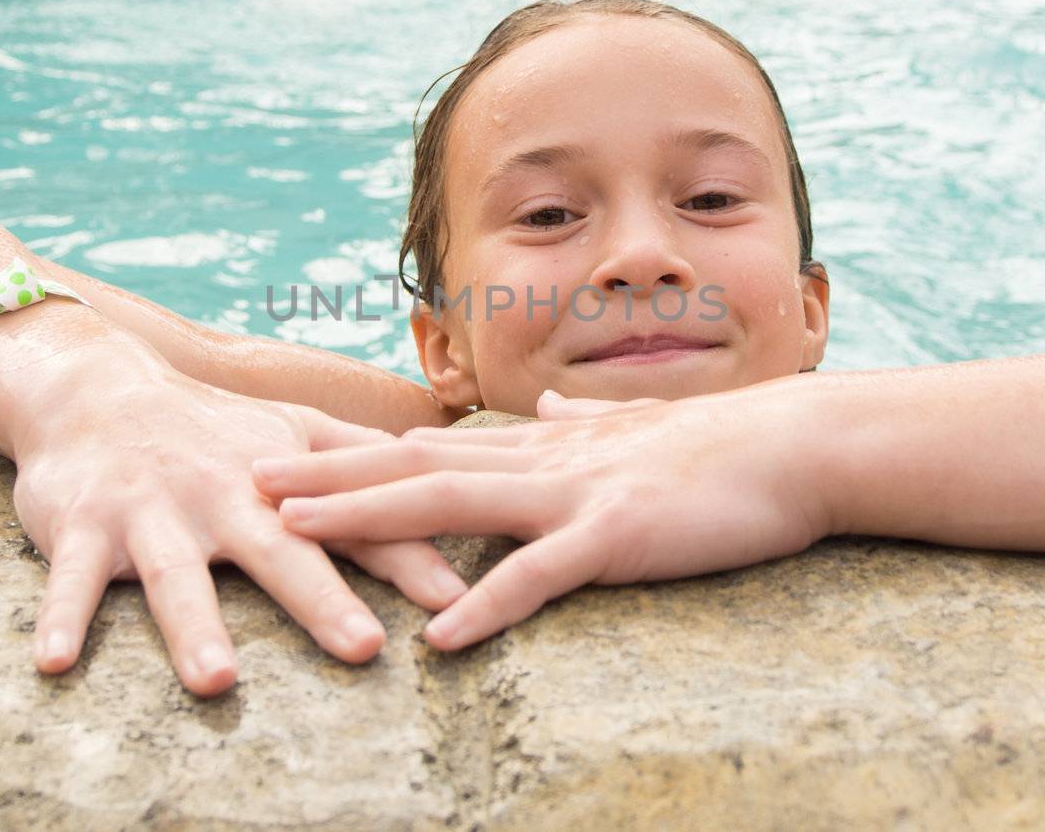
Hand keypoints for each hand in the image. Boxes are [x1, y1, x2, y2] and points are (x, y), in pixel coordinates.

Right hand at [12, 361, 467, 694]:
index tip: (454, 603)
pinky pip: (72, 581)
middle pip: (277, 552)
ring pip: (176, 577)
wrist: (96, 392)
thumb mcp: (293, 431)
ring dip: (195, 627)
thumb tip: (454, 481)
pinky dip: (61, 619)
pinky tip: (55, 664)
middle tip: (363, 649)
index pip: (354, 525)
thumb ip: (364, 463)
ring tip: (219, 680)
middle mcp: (222, 496)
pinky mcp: (84, 530)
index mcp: (280, 482)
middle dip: (320, 599)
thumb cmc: (212, 429)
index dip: (406, 561)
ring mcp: (152, 514)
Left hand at [251, 386, 830, 651]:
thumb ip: (577, 422)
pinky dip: (486, 603)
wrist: (797, 443)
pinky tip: (438, 637)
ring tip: (295, 534)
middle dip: (327, 477)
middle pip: (413, 465)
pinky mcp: (618, 534)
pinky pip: (541, 573)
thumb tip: (541, 407)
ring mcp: (576, 493)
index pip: (429, 445)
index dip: (353, 453)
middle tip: (247, 480)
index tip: (289, 455)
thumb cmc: (720, 444)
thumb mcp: (632, 426)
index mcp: (543, 445)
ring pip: (452, 502)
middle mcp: (542, 461)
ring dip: (369, 518)